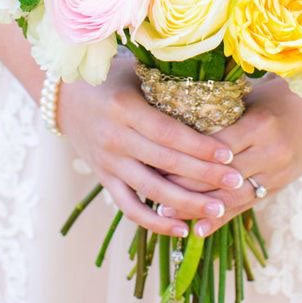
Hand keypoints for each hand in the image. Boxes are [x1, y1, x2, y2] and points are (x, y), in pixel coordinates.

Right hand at [56, 54, 246, 237]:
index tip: (228, 153)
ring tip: (219, 209)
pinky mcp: (103, 179)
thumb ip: (167, 84)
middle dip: (204, 175)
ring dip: (186, 203)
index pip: (168, 132)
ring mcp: (107, 162)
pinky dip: (155, 222)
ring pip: (151, 190)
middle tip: (237, 182)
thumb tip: (214, 89)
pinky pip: (129, 207)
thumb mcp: (135, 72)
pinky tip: (182, 229)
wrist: (64, 98)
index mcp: (124, 108)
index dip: (198, 145)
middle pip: (165, 163)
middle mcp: (114, 138)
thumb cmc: (110, 79)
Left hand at [158, 75, 301, 237]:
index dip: (185, 157)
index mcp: (260, 125)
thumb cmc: (278, 97)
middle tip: (150, 189)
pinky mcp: (277, 187)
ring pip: (232, 198)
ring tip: (166, 214)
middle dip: (185, 186)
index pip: (215, 147)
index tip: (155, 159)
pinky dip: (221, 218)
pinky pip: (246, 206)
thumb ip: (218, 110)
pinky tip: (198, 229)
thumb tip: (172, 118)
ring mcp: (276, 174)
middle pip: (220, 177)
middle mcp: (270, 153)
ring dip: (199, 208)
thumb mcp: (250, 97)